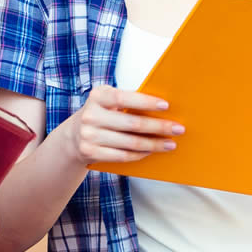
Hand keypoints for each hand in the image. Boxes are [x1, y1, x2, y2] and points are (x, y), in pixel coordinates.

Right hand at [60, 85, 183, 166]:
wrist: (73, 136)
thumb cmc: (101, 115)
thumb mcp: (108, 102)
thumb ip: (128, 101)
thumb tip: (162, 108)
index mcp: (98, 96)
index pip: (125, 98)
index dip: (146, 102)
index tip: (166, 106)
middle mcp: (91, 115)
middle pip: (132, 123)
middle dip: (158, 127)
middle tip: (177, 128)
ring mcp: (89, 135)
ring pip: (130, 142)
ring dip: (154, 144)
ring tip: (170, 143)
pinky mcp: (90, 152)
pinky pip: (122, 155)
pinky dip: (140, 154)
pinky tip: (152, 151)